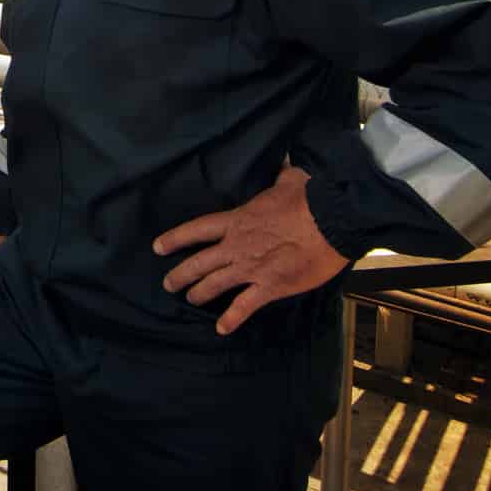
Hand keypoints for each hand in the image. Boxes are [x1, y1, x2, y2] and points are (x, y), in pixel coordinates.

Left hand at [151, 166, 349, 334]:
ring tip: (189, 299)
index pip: (197, 230)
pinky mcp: (271, 286)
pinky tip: (221, 328)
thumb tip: (284, 161)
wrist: (332, 221)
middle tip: (168, 284)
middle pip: (199, 262)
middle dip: (181, 274)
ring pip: (215, 284)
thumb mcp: (290, 179)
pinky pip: (245, 306)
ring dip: (199, 293)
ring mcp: (252, 268)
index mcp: (238, 219)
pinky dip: (231, 319)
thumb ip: (281, 175)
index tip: (158, 247)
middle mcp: (237, 245)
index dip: (175, 239)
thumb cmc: (310, 198)